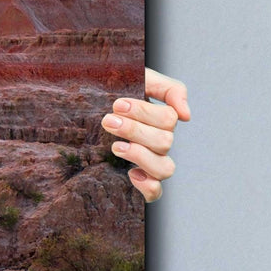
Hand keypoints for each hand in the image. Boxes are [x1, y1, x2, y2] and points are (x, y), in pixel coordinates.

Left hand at [103, 68, 189, 202]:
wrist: (83, 104)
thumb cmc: (114, 89)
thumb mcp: (141, 78)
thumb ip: (169, 89)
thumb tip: (186, 116)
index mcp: (161, 119)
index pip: (168, 119)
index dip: (144, 112)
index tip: (118, 104)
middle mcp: (159, 142)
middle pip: (164, 142)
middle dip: (134, 130)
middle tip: (108, 121)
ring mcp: (150, 161)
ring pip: (165, 168)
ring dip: (140, 156)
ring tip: (116, 146)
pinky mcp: (138, 179)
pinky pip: (156, 192)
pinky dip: (148, 186)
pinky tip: (131, 174)